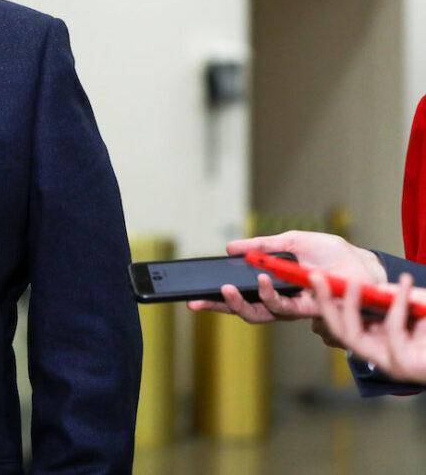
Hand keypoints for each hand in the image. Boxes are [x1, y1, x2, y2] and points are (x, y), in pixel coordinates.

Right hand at [186, 231, 384, 323]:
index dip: (216, 299)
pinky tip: (261, 278)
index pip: (240, 295)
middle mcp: (280, 300)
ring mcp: (293, 308)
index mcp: (274, 285)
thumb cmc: (331, 253)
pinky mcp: (307, 309)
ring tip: (224, 288)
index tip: (193, 298)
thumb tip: (230, 247)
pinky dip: (267, 293)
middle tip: (196, 302)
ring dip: (237, 303)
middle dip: (217, 308)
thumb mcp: (290, 241)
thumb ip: (260, 245)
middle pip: (242, 310)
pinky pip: (281, 306)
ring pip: (257, 314)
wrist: (363, 263)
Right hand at [312, 272, 425, 383]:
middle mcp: (379, 353)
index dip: (326, 301)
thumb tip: (373, 288)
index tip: (316, 277)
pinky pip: (392, 330)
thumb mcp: (417, 306)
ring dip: (350, 307)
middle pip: (339, 331)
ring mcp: (390, 362)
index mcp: (379, 340)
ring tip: (353, 283)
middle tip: (317, 277)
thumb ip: (396, 298)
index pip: (343, 322)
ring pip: (354, 337)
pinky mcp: (404, 365)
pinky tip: (406, 284)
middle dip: (325, 304)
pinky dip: (398, 304)